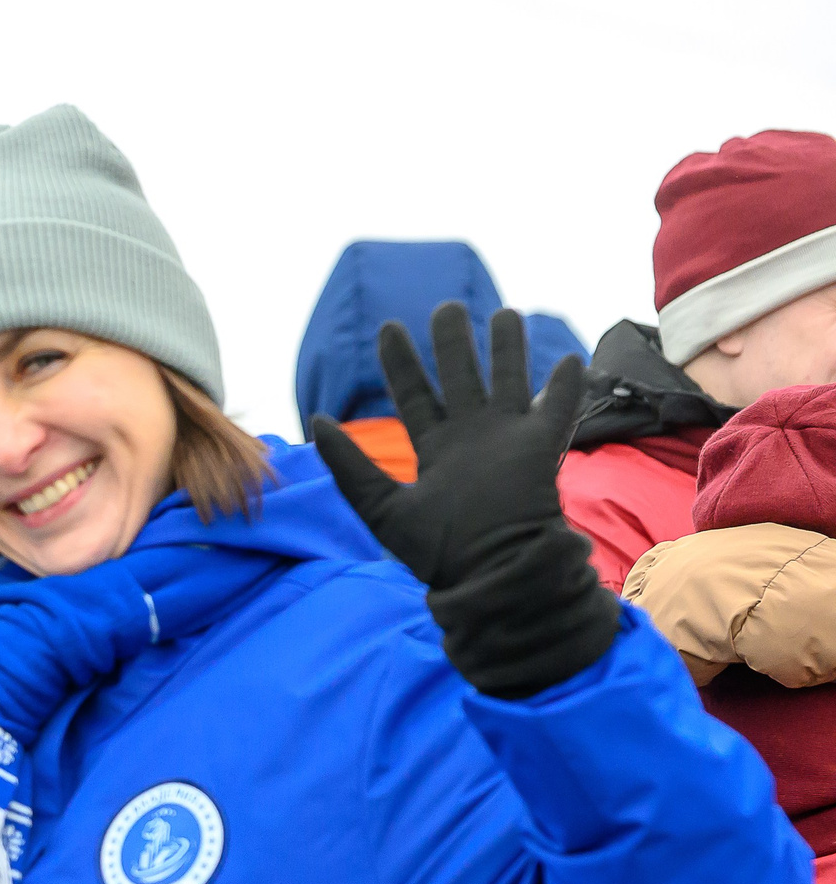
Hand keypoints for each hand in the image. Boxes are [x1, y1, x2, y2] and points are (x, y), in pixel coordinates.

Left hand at [314, 303, 618, 698]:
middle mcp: (470, 441)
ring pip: (508, 382)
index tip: (389, 327)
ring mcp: (507, 443)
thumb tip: (318, 420)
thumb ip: (349, 466)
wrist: (491, 576)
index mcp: (435, 451)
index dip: (401, 364)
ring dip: (506, 349)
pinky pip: (557, 412)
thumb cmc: (438, 553)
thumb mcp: (380, 508)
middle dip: (453, 344)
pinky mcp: (542, 452)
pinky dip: (563, 387)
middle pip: (460, 380)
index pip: (414, 396)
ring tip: (504, 313)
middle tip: (447, 307)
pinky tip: (566, 360)